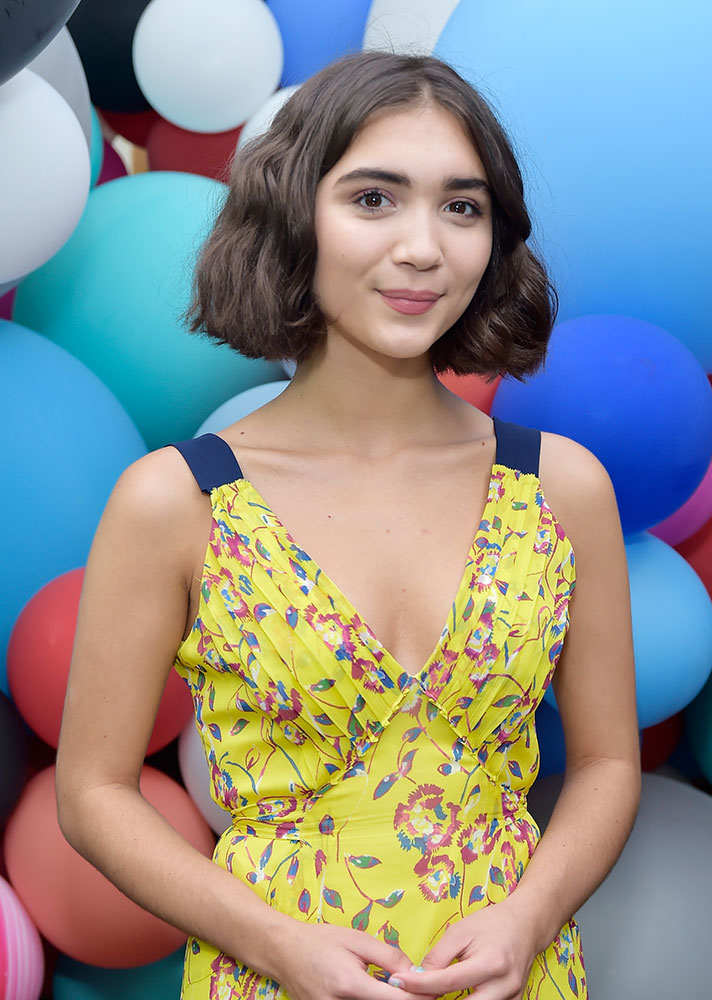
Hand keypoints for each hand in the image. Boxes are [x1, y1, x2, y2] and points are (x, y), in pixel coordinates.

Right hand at [272, 921, 440, 999]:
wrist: (284, 952)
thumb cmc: (321, 940)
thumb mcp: (358, 940)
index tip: (436, 991)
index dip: (419, 997)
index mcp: (350, 985)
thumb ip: (389, 957)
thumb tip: (417, 974)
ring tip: (397, 989)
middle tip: (423, 990)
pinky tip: (378, 993)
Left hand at [384, 898, 538, 999]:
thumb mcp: (461, 931)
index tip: (398, 982)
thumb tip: (416, 978)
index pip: (448, 981)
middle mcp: (504, 986)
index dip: (420, 985)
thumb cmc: (492, 923)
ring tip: (431, 994)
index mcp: (491, 963)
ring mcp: (512, 999)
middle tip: (415, 994)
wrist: (526, 925)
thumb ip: (439, 956)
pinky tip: (451, 998)